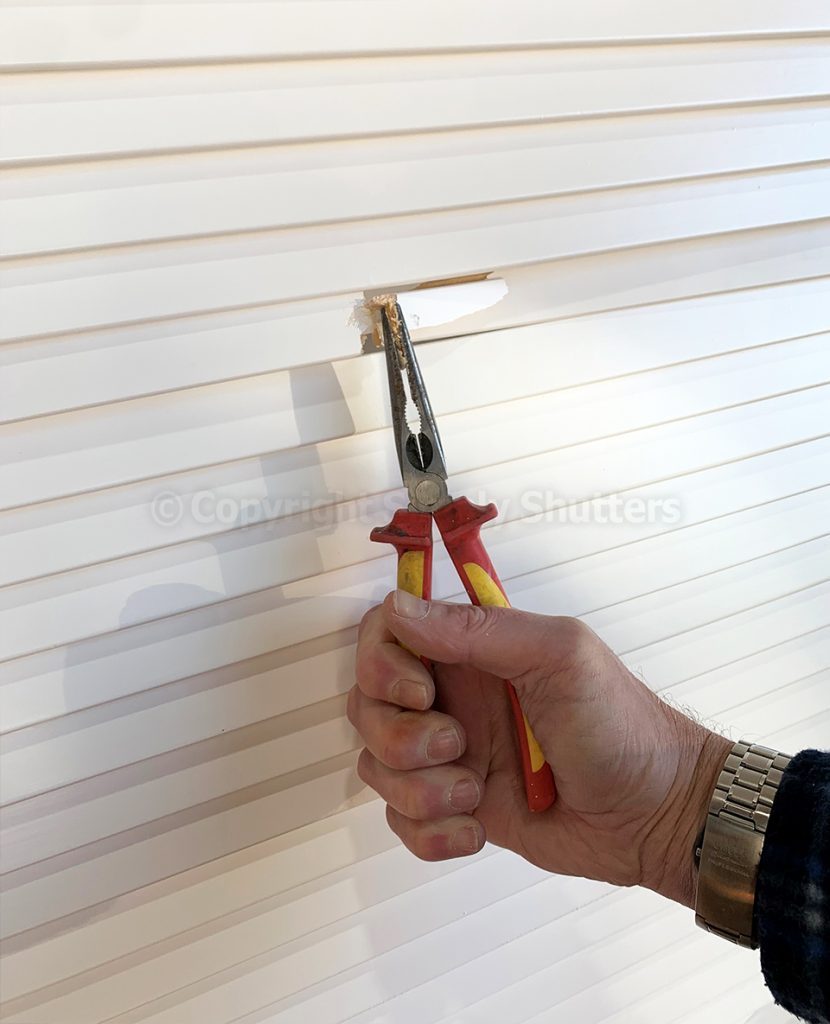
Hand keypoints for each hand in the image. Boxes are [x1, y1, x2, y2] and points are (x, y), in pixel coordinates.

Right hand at [347, 590, 731, 907]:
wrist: (655, 815)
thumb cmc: (619, 724)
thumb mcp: (559, 656)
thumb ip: (478, 629)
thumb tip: (398, 605)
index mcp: (471, 650)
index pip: (386, 633)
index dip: (381, 661)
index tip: (420, 692)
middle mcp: (451, 697)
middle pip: (367, 704)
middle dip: (399, 735)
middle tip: (458, 744)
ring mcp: (449, 756)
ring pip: (377, 765)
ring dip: (418, 788)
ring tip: (475, 794)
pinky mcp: (454, 809)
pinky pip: (401, 820)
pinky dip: (430, 832)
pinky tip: (477, 831)